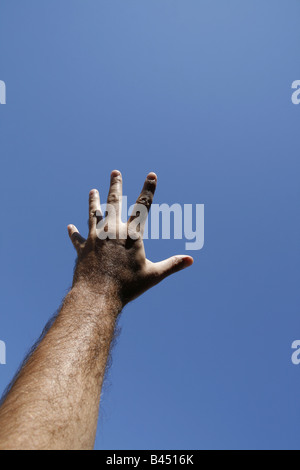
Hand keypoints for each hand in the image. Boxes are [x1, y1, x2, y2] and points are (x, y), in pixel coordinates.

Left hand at [68, 171, 192, 306]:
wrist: (98, 296)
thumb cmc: (128, 287)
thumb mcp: (154, 275)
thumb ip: (172, 265)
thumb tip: (191, 260)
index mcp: (131, 235)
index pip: (143, 206)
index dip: (148, 189)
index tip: (151, 175)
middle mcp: (112, 231)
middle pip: (113, 202)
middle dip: (115, 185)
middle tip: (115, 172)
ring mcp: (95, 238)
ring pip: (93, 214)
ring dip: (93, 202)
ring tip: (92, 191)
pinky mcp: (82, 249)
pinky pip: (77, 238)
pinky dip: (74, 233)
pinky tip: (70, 227)